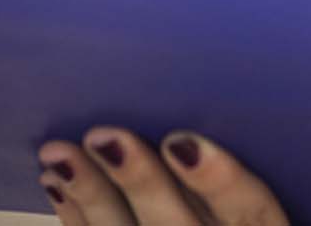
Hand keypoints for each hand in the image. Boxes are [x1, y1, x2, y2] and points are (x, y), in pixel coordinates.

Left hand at [38, 128, 287, 225]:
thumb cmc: (228, 200)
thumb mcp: (252, 190)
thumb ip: (240, 157)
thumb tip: (193, 97)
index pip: (254, 213)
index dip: (222, 181)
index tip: (181, 142)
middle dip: (141, 183)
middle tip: (105, 136)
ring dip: (91, 195)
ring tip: (60, 153)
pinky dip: (75, 215)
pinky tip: (56, 180)